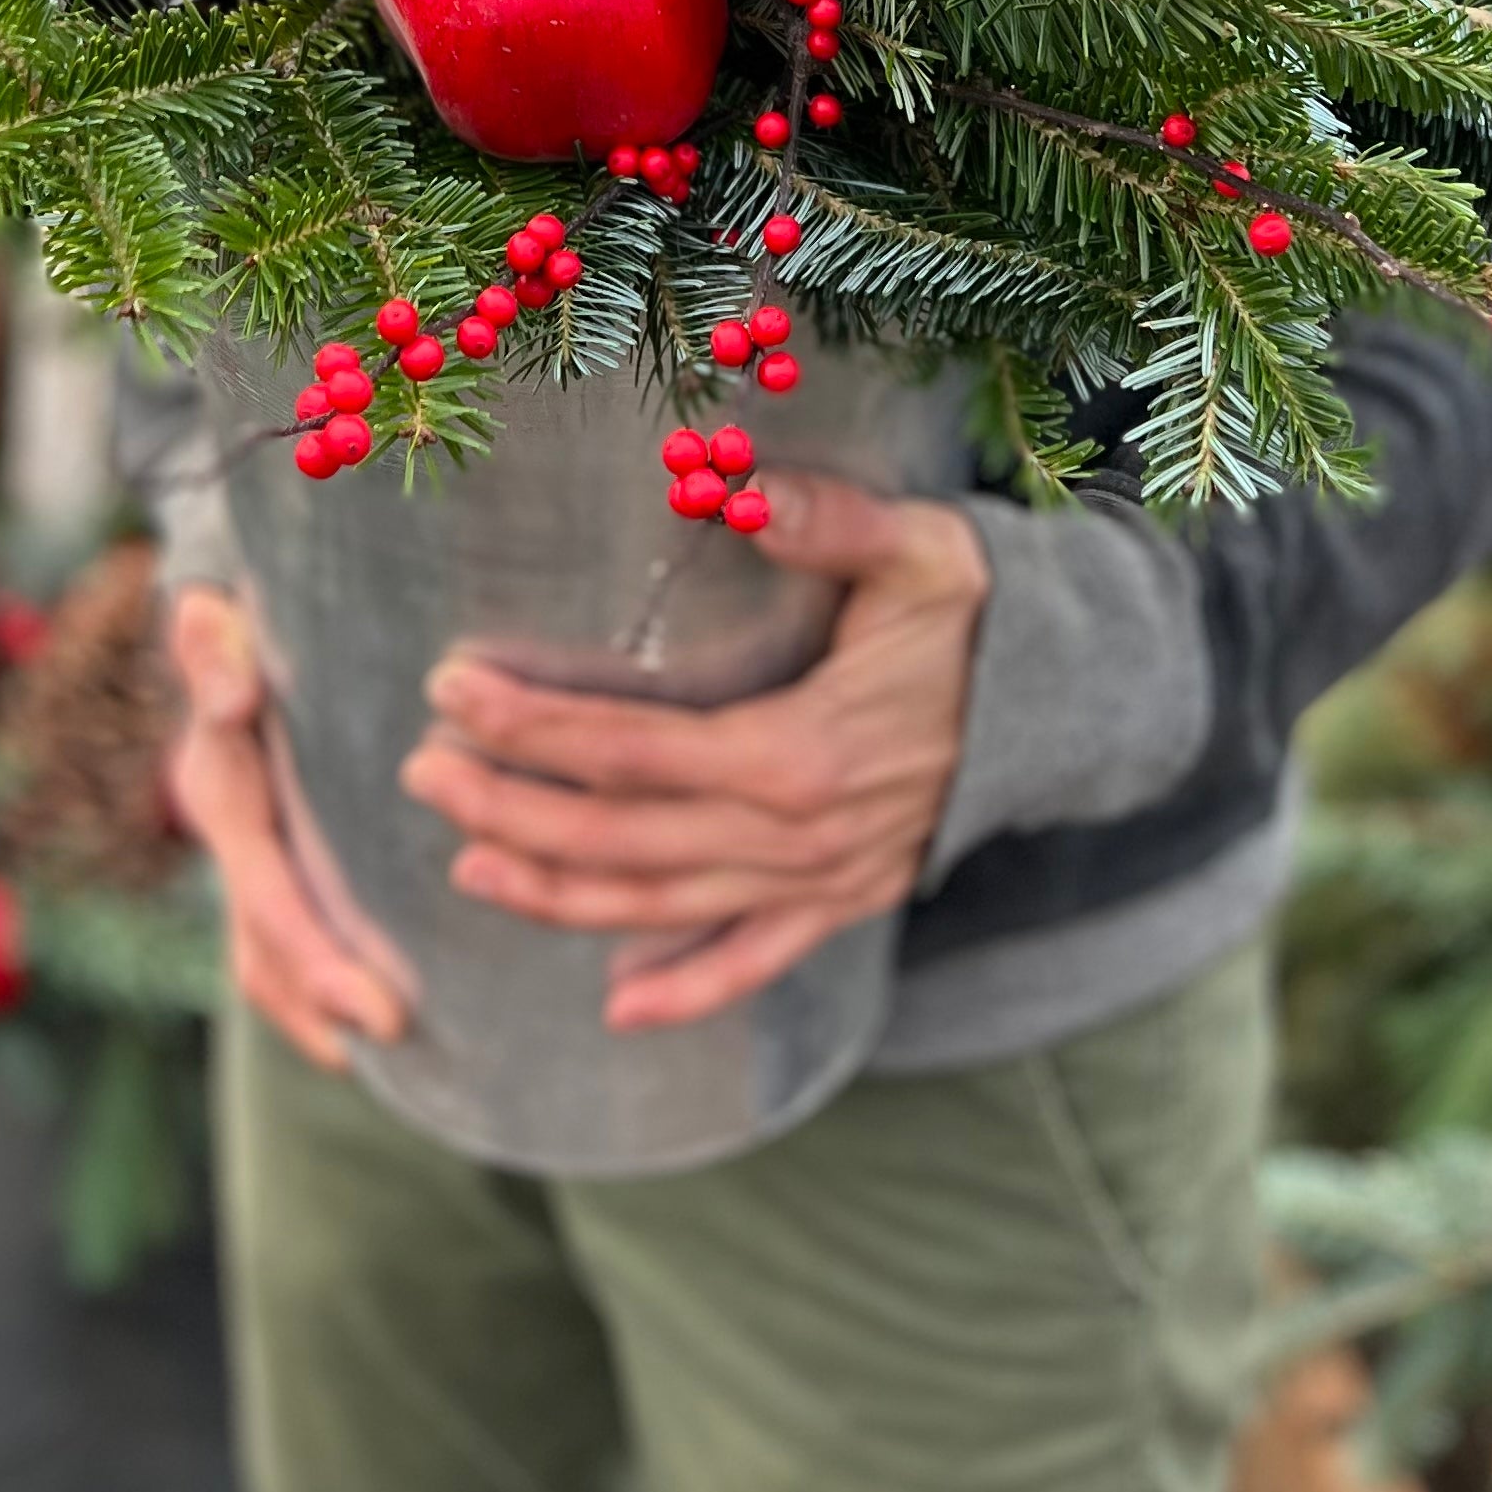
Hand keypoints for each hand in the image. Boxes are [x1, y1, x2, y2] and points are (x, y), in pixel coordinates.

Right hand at [167, 584, 407, 1069]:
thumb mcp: (219, 621)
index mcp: (221, 791)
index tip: (374, 1009)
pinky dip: (319, 983)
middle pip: (265, 945)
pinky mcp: (275, 857)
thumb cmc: (237, 620)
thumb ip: (214, 650)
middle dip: (323, 997)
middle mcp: (227, 836)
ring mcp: (246, 855)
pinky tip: (375, 1020)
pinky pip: (287, 936)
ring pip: (268, 956)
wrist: (221, 626)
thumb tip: (235, 697)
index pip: (265, 893)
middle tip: (396, 1035)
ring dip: (318, 1008)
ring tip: (389, 1050)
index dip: (314, 955)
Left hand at [399, 473, 988, 1031]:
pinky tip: (615, 1007)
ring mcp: (821, 882)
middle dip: (511, 810)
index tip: (449, 691)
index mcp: (801, 750)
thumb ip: (826, 519)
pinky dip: (687, 991)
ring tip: (464, 866)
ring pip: (664, 907)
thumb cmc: (978, 611)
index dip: (535, 725)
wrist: (1072, 699)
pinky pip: (755, 962)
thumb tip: (732, 484)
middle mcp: (800, 836)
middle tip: (420, 771)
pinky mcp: (843, 904)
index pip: (633, 747)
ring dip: (558, 896)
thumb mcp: (918, 546)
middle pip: (624, 838)